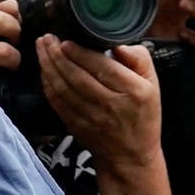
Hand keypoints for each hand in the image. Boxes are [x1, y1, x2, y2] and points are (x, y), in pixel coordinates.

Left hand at [37, 38, 168, 194]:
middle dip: (57, 55)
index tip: (66, 40)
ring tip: (41, 48)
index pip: (102, 67)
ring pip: (63, 88)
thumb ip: (138, 59)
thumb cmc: (142, 115)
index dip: (80, 53)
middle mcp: (111, 105)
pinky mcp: (76, 126)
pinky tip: (44, 71)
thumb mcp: (153, 84)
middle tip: (47, 38)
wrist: (131, 155)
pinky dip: (47, 85)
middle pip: (77, 76)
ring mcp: (91, 118)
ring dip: (48, 66)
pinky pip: (57, 102)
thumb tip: (117, 44)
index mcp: (133, 91)